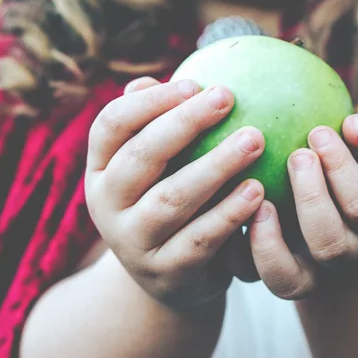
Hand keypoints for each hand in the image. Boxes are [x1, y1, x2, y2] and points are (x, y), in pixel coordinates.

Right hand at [85, 77, 265, 310]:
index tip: (193, 83)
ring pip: (172, 198)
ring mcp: (132, 242)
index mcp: (99, 169)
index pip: (110, 125)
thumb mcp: (157, 168)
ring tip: (254, 139)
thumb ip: (160, 125)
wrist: (170, 280)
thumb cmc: (170, 202)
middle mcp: (107, 204)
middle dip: (185, 122)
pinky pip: (200, 239)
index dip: (149, 102)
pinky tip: (257, 190)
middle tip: (228, 96)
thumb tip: (173, 77)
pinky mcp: (165, 272)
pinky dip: (229, 213)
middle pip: (141, 156)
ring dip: (216, 165)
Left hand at [246, 112, 357, 298]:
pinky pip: (251, 274)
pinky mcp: (274, 273)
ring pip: (289, 278)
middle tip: (296, 157)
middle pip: (330, 244)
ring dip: (269, 241)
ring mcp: (309, 270)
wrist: (351, 219)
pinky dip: (235, 248)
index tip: (318, 132)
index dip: (341, 169)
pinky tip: (224, 208)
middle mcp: (346, 251)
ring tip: (259, 197)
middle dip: (311, 199)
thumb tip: (353, 126)